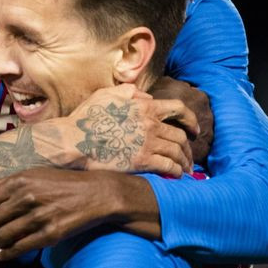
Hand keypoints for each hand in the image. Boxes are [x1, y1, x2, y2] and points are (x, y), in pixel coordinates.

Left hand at [0, 168, 158, 260]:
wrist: (97, 194)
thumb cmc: (62, 184)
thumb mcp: (33, 175)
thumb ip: (5, 186)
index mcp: (19, 180)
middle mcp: (26, 197)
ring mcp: (38, 216)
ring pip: (0, 237)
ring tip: (5, 240)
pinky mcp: (50, 234)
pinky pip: (17, 249)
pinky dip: (5, 254)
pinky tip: (3, 254)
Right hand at [65, 84, 194, 175]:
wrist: (74, 141)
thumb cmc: (86, 119)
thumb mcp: (106, 94)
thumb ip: (129, 92)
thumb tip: (146, 97)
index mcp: (144, 107)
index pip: (178, 109)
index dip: (190, 120)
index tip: (193, 130)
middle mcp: (150, 124)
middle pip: (180, 136)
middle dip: (187, 147)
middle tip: (188, 156)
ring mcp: (148, 143)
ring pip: (177, 152)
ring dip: (184, 161)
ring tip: (184, 169)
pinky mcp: (143, 161)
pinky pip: (169, 167)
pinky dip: (176, 171)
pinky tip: (175, 175)